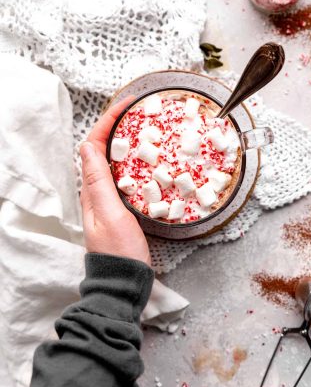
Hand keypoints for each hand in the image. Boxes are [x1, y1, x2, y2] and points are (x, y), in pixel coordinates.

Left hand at [80, 96, 150, 265]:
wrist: (124, 281)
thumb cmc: (120, 250)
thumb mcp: (110, 214)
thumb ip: (98, 181)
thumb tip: (88, 146)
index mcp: (91, 189)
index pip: (93, 145)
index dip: (107, 122)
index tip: (126, 106)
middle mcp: (97, 191)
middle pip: (101, 149)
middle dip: (116, 126)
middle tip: (137, 113)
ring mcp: (109, 199)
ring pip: (113, 161)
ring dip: (125, 141)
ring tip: (143, 128)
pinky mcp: (121, 207)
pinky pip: (124, 175)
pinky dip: (133, 161)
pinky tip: (147, 160)